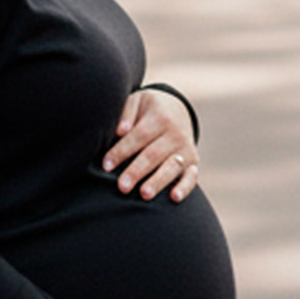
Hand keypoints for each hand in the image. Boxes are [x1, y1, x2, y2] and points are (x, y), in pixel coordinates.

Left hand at [103, 87, 198, 202]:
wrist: (178, 110)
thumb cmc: (148, 111)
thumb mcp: (138, 101)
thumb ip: (127, 112)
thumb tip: (120, 130)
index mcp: (159, 118)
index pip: (138, 137)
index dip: (121, 151)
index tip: (106, 166)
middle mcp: (175, 134)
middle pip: (153, 155)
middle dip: (136, 171)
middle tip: (122, 186)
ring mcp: (185, 150)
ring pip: (171, 167)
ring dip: (158, 181)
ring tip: (144, 194)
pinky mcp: (193, 163)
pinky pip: (191, 177)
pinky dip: (184, 187)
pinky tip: (174, 198)